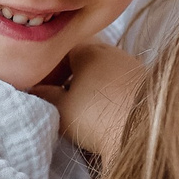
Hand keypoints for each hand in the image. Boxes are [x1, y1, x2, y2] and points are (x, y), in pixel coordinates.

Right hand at [34, 44, 143, 160]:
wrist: (146, 130)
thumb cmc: (98, 116)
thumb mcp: (61, 108)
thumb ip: (44, 95)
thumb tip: (32, 88)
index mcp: (88, 49)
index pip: (60, 48)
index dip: (48, 67)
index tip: (42, 87)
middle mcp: (111, 50)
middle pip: (83, 56)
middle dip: (69, 74)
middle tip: (60, 96)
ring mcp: (131, 64)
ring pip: (102, 68)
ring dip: (90, 82)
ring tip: (82, 105)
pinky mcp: (146, 81)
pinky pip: (119, 80)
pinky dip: (108, 89)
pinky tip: (105, 107)